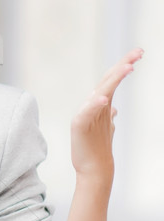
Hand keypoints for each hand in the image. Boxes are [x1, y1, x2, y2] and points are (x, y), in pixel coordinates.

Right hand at [70, 47, 142, 182]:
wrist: (92, 169)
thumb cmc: (95, 148)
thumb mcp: (104, 128)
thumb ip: (107, 115)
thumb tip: (112, 108)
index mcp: (102, 105)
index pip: (112, 79)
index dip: (124, 65)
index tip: (139, 52)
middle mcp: (95, 106)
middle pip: (108, 80)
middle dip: (123, 65)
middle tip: (139, 52)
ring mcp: (87, 115)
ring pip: (102, 92)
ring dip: (114, 79)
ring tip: (128, 68)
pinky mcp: (80, 125)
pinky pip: (88, 113)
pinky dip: (95, 105)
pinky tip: (104, 100)